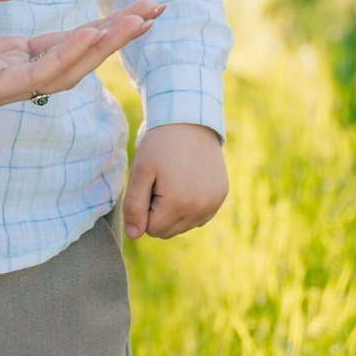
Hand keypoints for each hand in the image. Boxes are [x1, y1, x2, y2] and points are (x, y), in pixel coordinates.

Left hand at [0, 0, 160, 134]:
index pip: (62, 42)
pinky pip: (33, 77)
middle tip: (155, 11)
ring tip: (134, 21)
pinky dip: (66, 55)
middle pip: (72, 59)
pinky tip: (91, 35)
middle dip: (115, 37)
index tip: (140, 6)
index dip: (102, 26)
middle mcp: (3, 77)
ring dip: (101, 45)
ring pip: (62, 71)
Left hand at [122, 124, 227, 238]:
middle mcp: (200, 208)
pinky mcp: (221, 196)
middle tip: (160, 183)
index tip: (148, 186)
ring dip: (174, 211)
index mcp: (178, 203)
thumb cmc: (160, 145)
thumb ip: (134, 206)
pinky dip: (190, 207)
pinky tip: (187, 184)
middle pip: (168, 231)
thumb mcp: (140, 171)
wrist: (190, 121)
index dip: (144, 210)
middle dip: (158, 213)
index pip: (151, 230)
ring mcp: (214, 203)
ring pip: (184, 226)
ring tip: (174, 181)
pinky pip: (199, 217)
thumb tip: (134, 235)